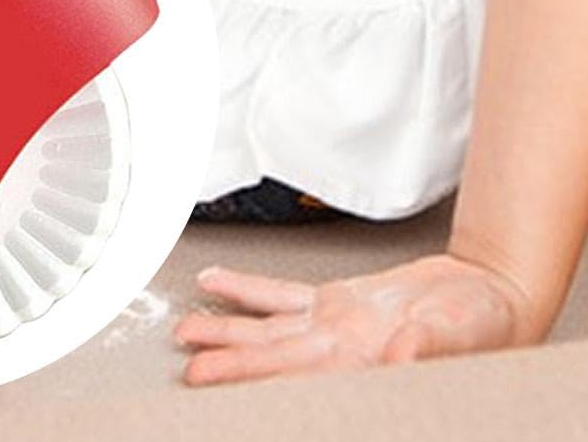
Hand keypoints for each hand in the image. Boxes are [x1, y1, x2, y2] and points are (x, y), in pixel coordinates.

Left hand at [175, 254, 533, 384]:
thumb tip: (399, 355)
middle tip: (191, 371)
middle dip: (230, 365)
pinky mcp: (335, 299)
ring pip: (267, 329)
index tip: (224, 389)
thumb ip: (428, 346)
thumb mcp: (460, 333)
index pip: (301, 377)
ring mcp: (334, 324)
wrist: (486, 294)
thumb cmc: (481, 322)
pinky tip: (216, 283)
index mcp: (364, 359)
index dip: (261, 383)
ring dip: (226, 330)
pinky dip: (246, 288)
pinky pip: (281, 293)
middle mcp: (340, 346)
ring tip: (186, 333)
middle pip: (273, 357)